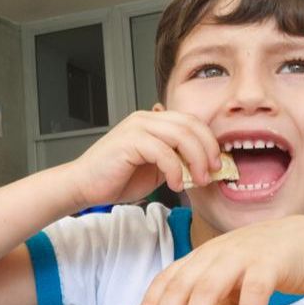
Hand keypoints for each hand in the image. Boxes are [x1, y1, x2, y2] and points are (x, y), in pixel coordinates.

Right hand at [69, 110, 221, 207]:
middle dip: (208, 149)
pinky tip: (175, 185)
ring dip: (195, 160)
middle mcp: (147, 118)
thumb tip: (206, 166)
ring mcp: (137, 127)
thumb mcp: (157, 169)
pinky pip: (163, 152)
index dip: (210, 141)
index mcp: (154, 121)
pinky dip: (175, 170)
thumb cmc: (118, 178)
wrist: (84, 186)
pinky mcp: (129, 141)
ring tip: (198, 181)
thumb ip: (177, 161)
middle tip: (213, 172)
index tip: (218, 164)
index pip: (192, 121)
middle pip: (191, 125)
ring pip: (181, 136)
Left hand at [132, 216, 303, 304]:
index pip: (169, 278)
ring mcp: (242, 256)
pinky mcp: (270, 263)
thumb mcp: (232, 285)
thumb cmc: (265, 266)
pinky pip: (255, 290)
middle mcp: (217, 254)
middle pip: (183, 287)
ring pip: (210, 289)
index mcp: (204, 257)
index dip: (152, 301)